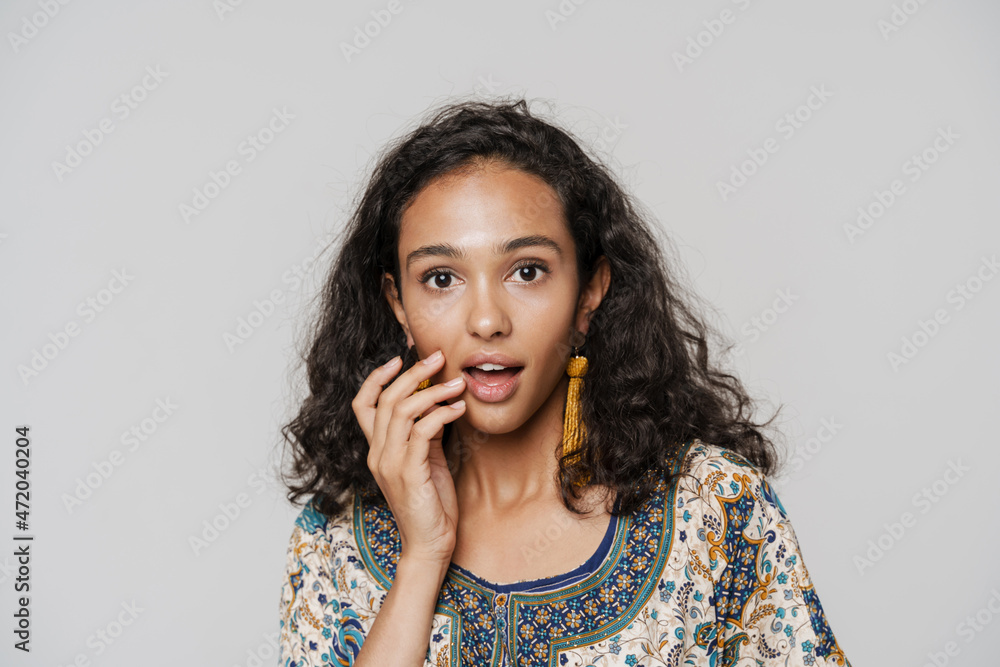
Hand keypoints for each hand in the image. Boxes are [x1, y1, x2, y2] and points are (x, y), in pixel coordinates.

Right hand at [352, 350, 465, 564]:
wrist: (429, 545)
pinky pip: (423, 431)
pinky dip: (442, 414)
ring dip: (433, 390)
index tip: (398, 358)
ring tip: (458, 384)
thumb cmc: (431, 504)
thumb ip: (425, 433)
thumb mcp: (426, 460)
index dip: (376, 377)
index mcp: (377, 450)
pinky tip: (460, 409)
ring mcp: (390, 463)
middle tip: (438, 356)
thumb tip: (438, 403)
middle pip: (386, 399)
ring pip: (402, 411)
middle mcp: (377, 454)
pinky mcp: (409, 473)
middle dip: (413, 372)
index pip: (363, 404)